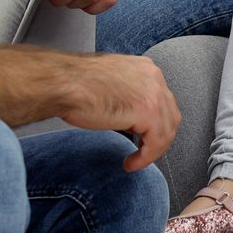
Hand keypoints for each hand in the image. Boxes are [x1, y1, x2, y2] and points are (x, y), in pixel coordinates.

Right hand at [64, 54, 180, 170]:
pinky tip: (130, 163)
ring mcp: (154, 93)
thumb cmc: (74, 84)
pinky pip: (156, 142)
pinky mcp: (148, 111)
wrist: (62, 83)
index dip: (155, 124)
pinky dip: (145, 157)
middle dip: (159, 138)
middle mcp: (154, 77)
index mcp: (145, 69)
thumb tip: (132, 120)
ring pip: (166, 131)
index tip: (142, 139)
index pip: (162, 100)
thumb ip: (126, 97)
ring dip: (152, 151)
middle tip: (143, 153)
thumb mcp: (110, 85)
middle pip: (170, 115)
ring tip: (135, 161)